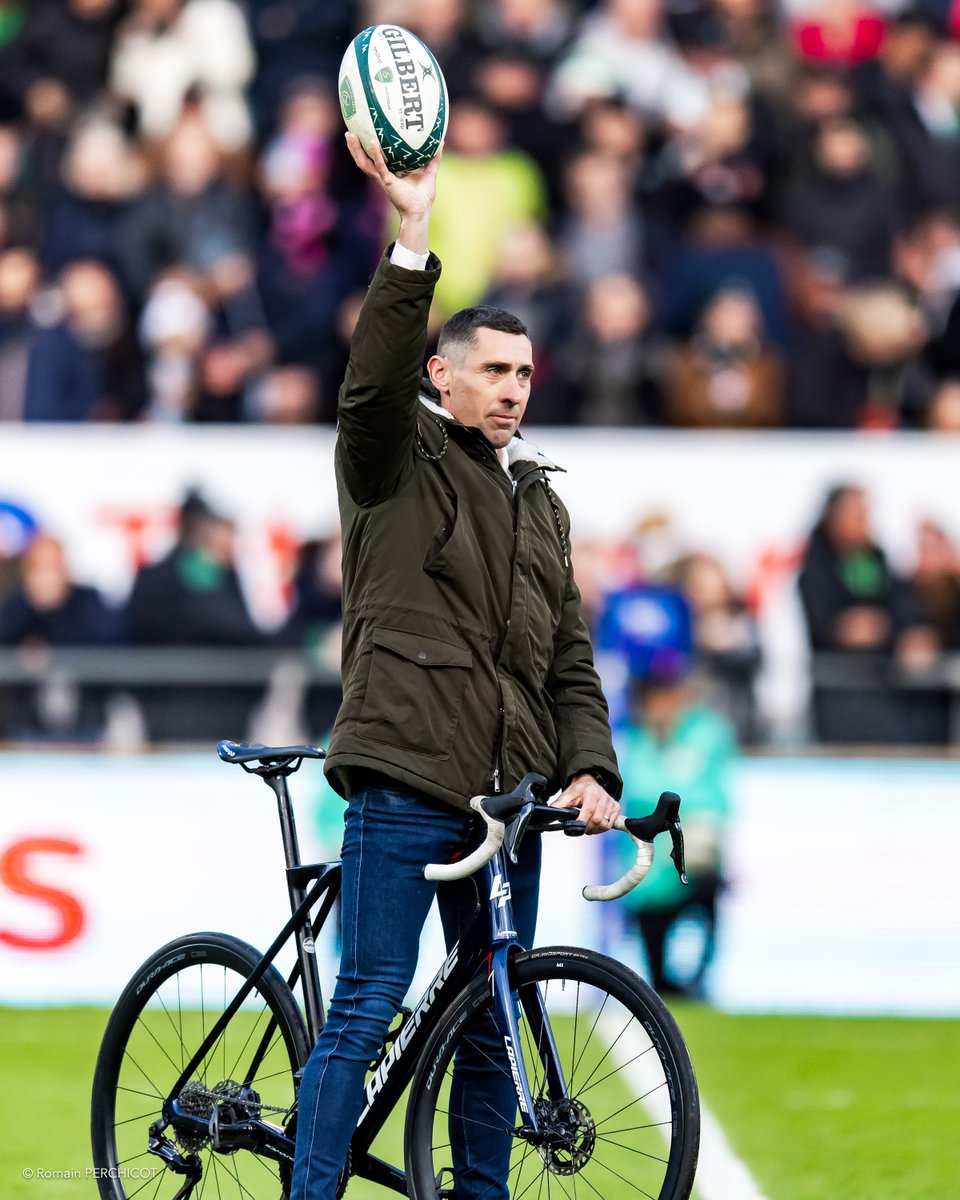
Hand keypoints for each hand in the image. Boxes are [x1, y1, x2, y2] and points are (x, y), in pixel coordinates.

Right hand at [344, 132, 441, 254]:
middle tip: (349, 132)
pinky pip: (380, 167)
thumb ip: (434, 157)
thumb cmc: (423, 196)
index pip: (374, 159)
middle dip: (354, 147)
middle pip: (363, 160)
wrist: (420, 211)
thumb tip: (440, 141)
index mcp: (389, 173)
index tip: (363, 133)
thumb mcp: (429, 172)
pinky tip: (372, 142)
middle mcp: (383, 175)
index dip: (366, 148)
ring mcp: (383, 178)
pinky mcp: (388, 182)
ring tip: (350, 135)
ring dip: (356, 150)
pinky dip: (375, 154)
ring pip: (365, 163)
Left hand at [552, 773, 619, 834]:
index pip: (589, 810)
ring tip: (587, 825)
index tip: (575, 826)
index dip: (582, 821)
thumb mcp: (568, 794)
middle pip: (597, 819)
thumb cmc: (579, 790)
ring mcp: (611, 802)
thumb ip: (559, 804)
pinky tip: (594, 824)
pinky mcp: (616, 808)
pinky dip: (601, 828)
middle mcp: (604, 796)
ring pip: (604, 824)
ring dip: (594, 829)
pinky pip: (610, 825)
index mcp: (591, 791)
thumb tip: (550, 811)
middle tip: (580, 827)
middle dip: (587, 827)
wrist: (591, 783)